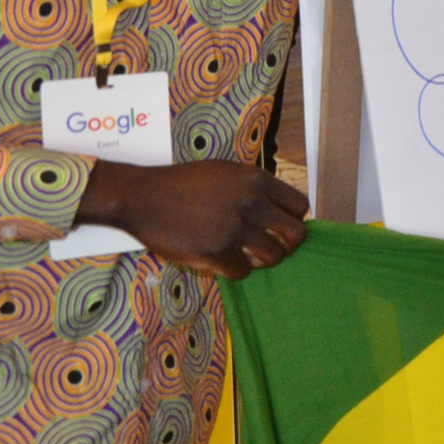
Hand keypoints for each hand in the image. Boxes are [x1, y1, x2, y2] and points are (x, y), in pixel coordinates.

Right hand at [77, 160, 307, 280]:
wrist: (142, 196)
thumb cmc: (182, 184)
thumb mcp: (226, 172)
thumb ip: (254, 189)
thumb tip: (279, 210)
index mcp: (257, 180)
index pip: (300, 206)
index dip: (294, 220)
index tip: (281, 227)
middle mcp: (252, 203)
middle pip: (296, 234)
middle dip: (288, 245)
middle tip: (274, 248)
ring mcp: (235, 228)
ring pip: (274, 256)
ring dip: (264, 260)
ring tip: (249, 256)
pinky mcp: (216, 251)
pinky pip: (243, 271)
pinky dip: (236, 270)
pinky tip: (224, 262)